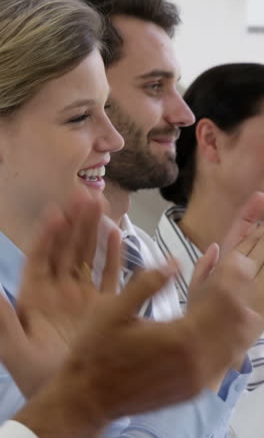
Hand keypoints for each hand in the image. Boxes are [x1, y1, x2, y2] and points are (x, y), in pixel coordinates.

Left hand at [0, 193, 122, 396]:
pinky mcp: (104, 304)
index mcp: (36, 296)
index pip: (40, 257)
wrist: (74, 399)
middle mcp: (60, 289)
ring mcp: (83, 295)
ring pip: (88, 255)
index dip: (48, 234)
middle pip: (67, 248)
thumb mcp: (17, 351)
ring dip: (94, 230)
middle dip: (75, 222)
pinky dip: (114, 255)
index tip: (56, 212)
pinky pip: (109, 274)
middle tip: (84, 196)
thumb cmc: (40, 376)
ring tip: (100, 204)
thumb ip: (4, 322)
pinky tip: (117, 234)